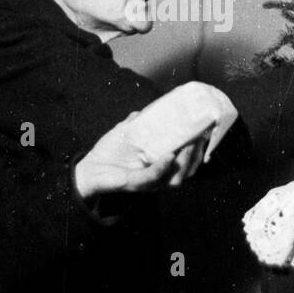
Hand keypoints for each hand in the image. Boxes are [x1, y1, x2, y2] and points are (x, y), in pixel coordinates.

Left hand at [74, 114, 204, 198]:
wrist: (88, 168)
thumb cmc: (109, 153)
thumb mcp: (126, 133)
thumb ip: (138, 121)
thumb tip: (149, 108)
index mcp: (160, 165)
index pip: (187, 162)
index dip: (198, 150)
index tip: (204, 133)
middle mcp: (158, 177)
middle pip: (187, 171)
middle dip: (196, 156)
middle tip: (200, 138)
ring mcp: (147, 182)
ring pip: (175, 179)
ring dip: (185, 163)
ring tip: (188, 146)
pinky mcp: (134, 184)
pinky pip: (152, 178)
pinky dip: (162, 168)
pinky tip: (169, 156)